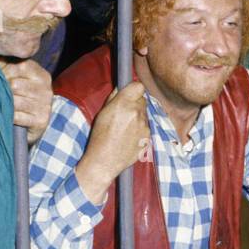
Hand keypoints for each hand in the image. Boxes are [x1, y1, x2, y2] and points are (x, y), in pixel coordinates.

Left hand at [0, 59, 53, 144]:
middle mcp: (46, 89)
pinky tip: (10, 116)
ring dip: (5, 104)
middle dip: (3, 90)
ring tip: (6, 105)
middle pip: (15, 84)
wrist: (33, 125)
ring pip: (14, 101)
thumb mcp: (17, 78)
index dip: (5, 71)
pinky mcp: (40, 121)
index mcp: (42, 75)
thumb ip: (6, 65)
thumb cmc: (21, 98)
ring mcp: (45, 106)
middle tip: (1, 94)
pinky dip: (9, 117)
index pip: (21, 66)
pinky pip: (16, 116)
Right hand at [76, 81, 149, 203]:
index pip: (138, 86)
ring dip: (137, 117)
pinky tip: (128, 137)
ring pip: (144, 114)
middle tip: (124, 113)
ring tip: (124, 128)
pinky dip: (139, 129)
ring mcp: (144, 126)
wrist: (104, 161)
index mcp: (123, 105)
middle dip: (135, 104)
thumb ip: (114, 98)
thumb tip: (121, 88)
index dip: (134, 89)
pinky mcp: (148, 137)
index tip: (129, 93)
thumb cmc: (99, 138)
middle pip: (142, 100)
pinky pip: (146, 127)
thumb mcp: (102, 113)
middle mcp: (136, 113)